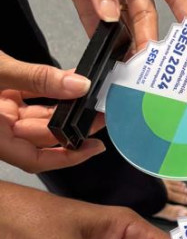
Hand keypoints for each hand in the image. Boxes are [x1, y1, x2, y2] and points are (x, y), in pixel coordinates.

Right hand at [0, 51, 104, 171]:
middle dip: (75, 125)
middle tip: (105, 112)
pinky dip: (51, 88)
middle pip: (42, 135)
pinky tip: (72, 79)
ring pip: (39, 114)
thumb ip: (37, 78)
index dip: (67, 158)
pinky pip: (30, 94)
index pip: (35, 160)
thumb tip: (77, 85)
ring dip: (66, 106)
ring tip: (94, 96)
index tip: (94, 147)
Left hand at [2, 0, 186, 49]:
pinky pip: (91, 13)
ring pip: (120, 16)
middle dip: (147, 33)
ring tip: (126, 59)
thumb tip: (110, 15)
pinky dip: (96, 30)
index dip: (184, 11)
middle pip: (145, 10)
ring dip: (123, 37)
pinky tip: (101, 46)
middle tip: (147, 57)